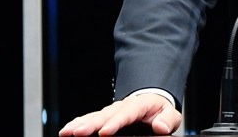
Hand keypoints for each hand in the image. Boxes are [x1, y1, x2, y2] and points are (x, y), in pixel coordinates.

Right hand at [58, 93, 181, 135]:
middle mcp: (123, 106)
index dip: (115, 123)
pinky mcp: (104, 117)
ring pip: (94, 116)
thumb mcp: (170, 115)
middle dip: (92, 124)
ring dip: (80, 124)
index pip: (127, 113)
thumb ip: (168, 120)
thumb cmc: (160, 112)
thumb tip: (160, 127)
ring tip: (67, 132)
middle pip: (106, 115)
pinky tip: (67, 130)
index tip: (105, 132)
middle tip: (79, 134)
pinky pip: (89, 118)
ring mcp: (112, 111)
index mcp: (140, 104)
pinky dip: (78, 123)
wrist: (153, 102)